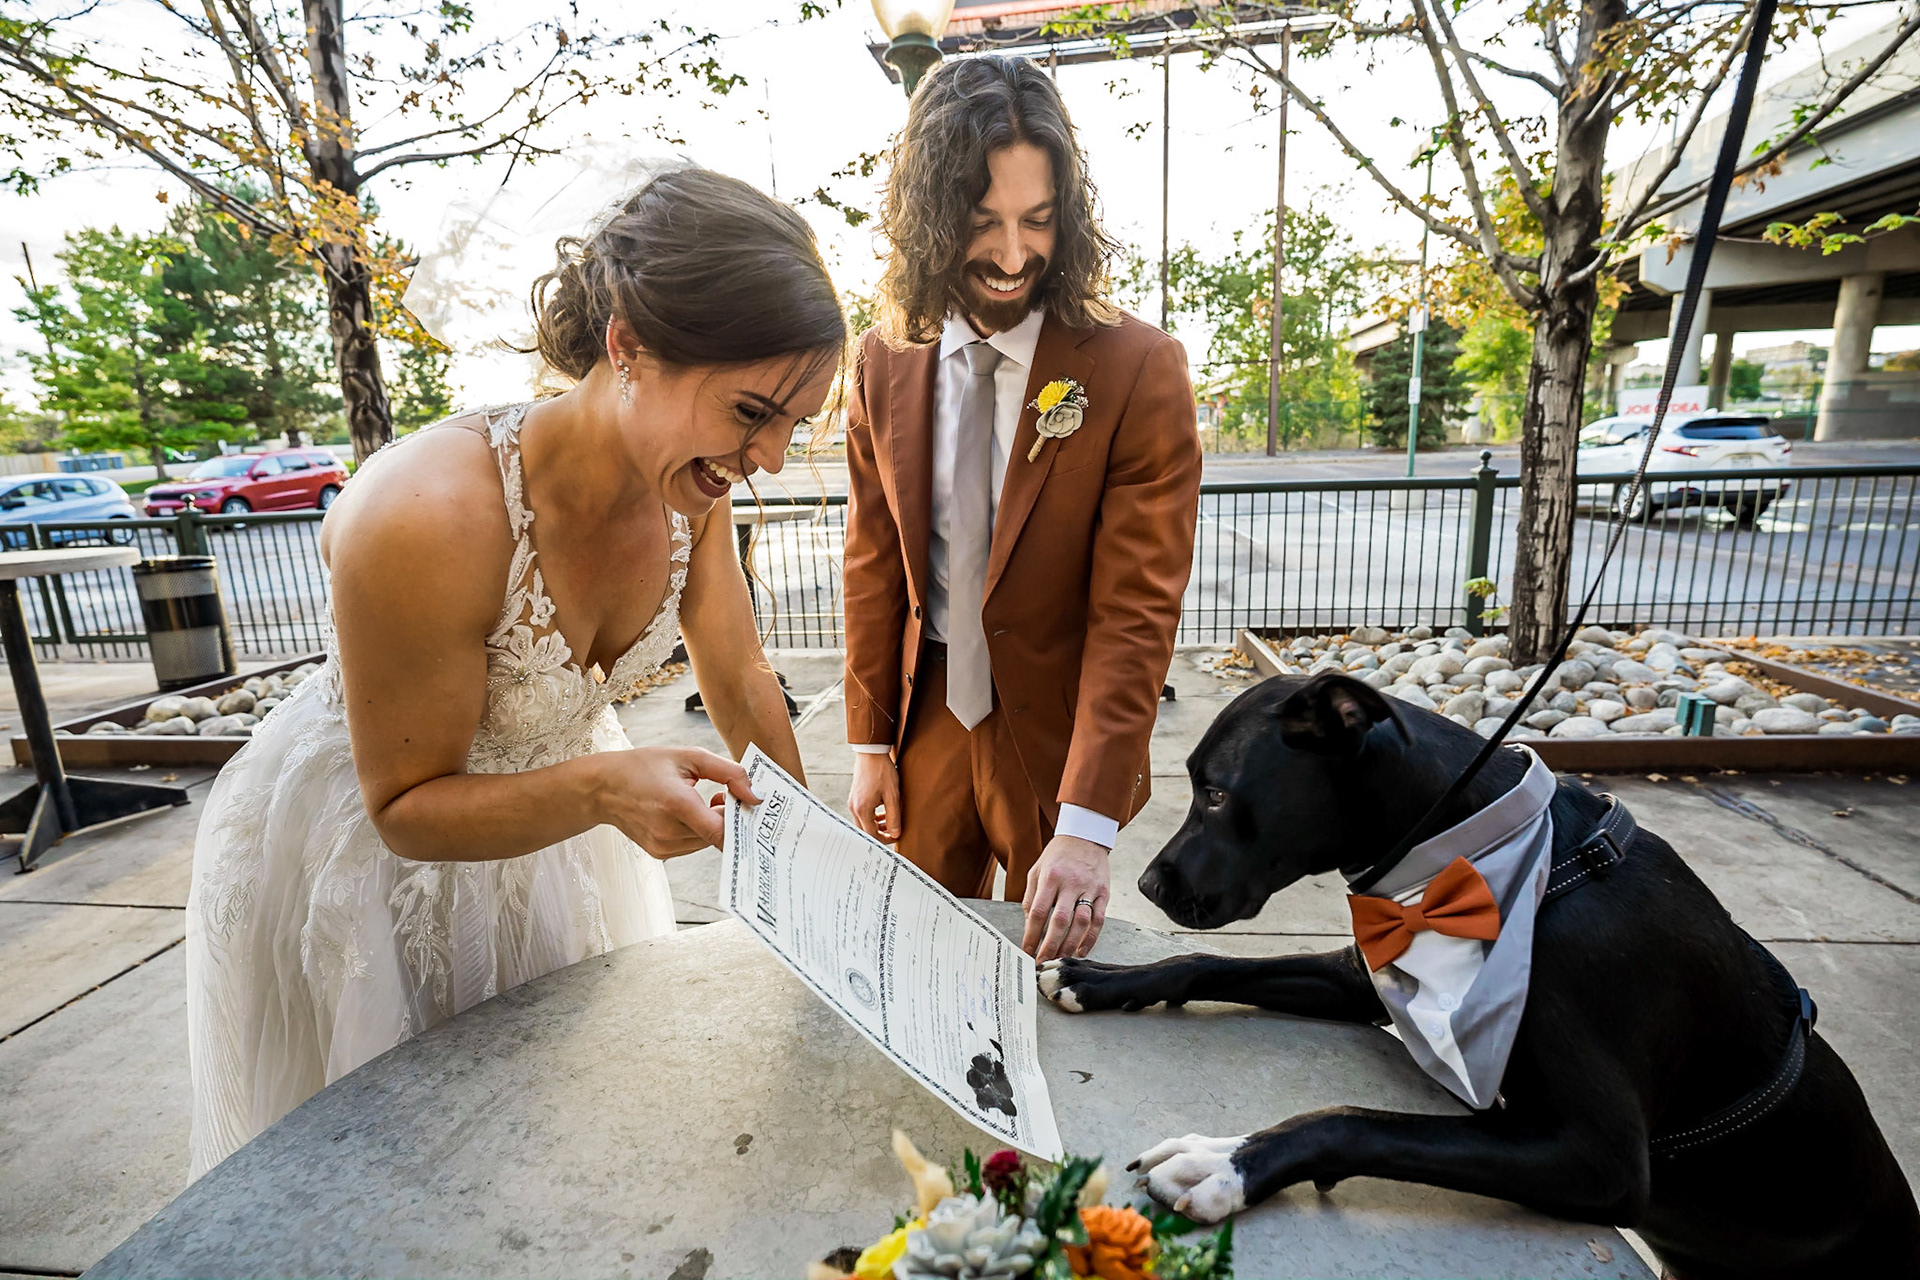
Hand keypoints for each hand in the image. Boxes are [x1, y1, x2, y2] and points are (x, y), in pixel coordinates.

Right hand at [596, 747, 757, 856]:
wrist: (603, 788)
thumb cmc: (645, 767)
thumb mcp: (689, 756)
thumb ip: (729, 773)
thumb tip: (755, 794)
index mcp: (677, 804)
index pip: (722, 830)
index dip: (740, 818)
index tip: (745, 802)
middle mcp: (669, 831)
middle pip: (718, 835)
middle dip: (727, 816)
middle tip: (723, 794)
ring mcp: (663, 846)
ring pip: (707, 842)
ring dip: (713, 824)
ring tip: (700, 800)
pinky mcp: (660, 853)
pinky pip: (693, 845)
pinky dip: (698, 831)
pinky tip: (686, 812)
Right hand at [848, 751, 901, 842]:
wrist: (871, 753)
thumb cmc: (883, 772)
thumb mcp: (893, 796)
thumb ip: (894, 817)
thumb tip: (895, 834)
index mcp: (863, 809)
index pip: (871, 834)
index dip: (885, 839)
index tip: (896, 836)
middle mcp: (854, 808)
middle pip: (865, 831)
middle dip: (879, 834)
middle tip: (893, 832)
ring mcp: (852, 802)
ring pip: (863, 823)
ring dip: (876, 826)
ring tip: (890, 822)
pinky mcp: (854, 797)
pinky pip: (861, 814)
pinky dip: (872, 817)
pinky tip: (882, 812)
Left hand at [1022, 834, 1109, 961]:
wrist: (1085, 835)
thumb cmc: (1058, 855)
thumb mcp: (1037, 870)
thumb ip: (1031, 897)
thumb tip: (1029, 925)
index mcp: (1050, 877)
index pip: (1038, 912)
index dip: (1032, 935)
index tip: (1027, 950)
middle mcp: (1070, 883)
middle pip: (1060, 921)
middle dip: (1050, 945)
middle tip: (1044, 961)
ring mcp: (1089, 888)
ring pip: (1081, 923)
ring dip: (1070, 945)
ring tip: (1060, 959)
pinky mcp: (1104, 893)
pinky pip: (1099, 920)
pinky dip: (1091, 938)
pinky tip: (1081, 950)